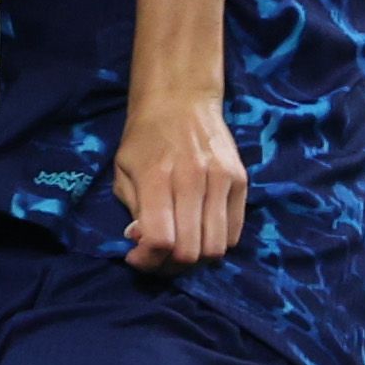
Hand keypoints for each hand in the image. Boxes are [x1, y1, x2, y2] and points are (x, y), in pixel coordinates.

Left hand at [112, 89, 246, 272]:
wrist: (181, 99)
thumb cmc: (145, 138)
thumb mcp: (123, 170)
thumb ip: (133, 210)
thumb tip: (143, 242)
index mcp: (157, 177)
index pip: (160, 239)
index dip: (148, 260)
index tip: (136, 257)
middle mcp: (193, 179)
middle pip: (191, 251)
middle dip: (170, 265)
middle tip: (158, 258)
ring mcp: (221, 180)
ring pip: (216, 247)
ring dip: (196, 259)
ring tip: (180, 249)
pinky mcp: (240, 180)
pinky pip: (234, 232)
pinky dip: (216, 242)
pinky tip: (199, 232)